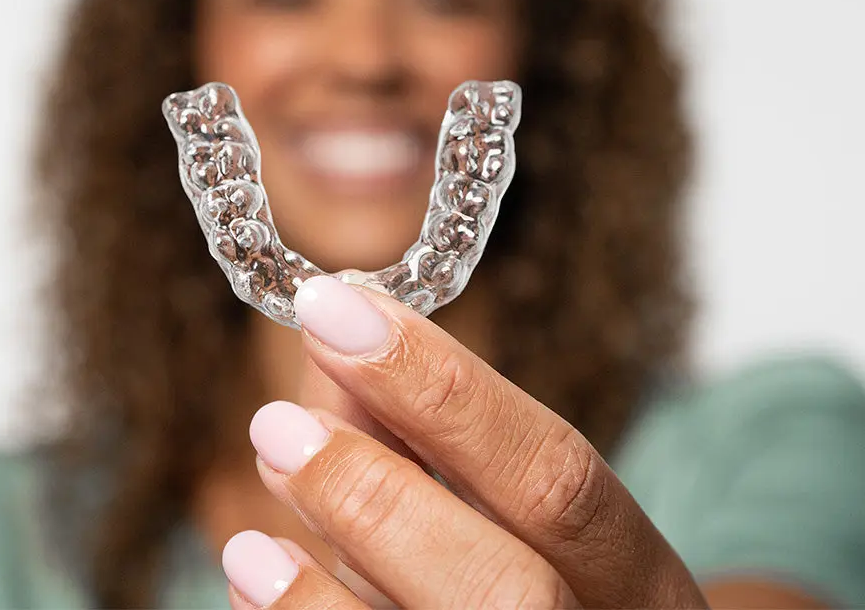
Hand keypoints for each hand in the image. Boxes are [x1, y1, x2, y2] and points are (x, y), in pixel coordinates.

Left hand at [222, 274, 708, 608]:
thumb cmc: (545, 578)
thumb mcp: (514, 504)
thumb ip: (430, 433)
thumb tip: (337, 351)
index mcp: (637, 578)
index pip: (558, 474)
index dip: (444, 389)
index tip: (336, 311)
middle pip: (508, 593)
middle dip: (379, 496)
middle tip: (276, 424)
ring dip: (322, 584)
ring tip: (258, 488)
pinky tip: (256, 574)